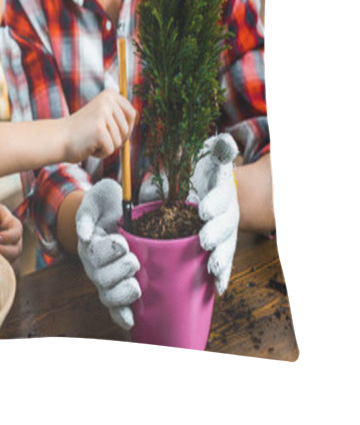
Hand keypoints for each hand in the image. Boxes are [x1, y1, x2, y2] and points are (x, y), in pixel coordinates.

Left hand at [0, 202, 22, 274]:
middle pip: (14, 250)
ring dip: (2, 263)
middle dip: (3, 251)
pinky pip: (9, 273)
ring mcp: (15, 257)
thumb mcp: (0, 214)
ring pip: (13, 263)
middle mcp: (17, 244)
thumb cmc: (0, 223)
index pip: (15, 233)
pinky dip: (1, 273)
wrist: (3, 237)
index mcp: (16, 230)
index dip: (7, 236)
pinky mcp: (10, 267)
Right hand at [66, 89, 134, 164]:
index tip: (110, 131)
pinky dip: (100, 153)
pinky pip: (110, 150)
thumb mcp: (102, 115)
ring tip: (90, 139)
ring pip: (119, 142)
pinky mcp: (99, 130)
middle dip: (115, 139)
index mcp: (110, 94)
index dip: (125, 128)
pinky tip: (87, 145)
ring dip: (106, 147)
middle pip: (127, 129)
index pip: (132, 114)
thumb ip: (118, 115)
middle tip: (96, 136)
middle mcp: (108, 100)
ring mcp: (103, 114)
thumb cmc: (81, 131)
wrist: (58, 138)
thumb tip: (136, 120)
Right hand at [76, 178, 140, 329]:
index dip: (109, 251)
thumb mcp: (98, 197)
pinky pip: (116, 309)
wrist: (120, 209)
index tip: (121, 241)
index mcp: (88, 245)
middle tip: (134, 259)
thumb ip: (87, 213)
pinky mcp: (120, 286)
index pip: (94, 255)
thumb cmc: (108, 202)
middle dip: (121, 270)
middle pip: (101, 279)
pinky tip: (131, 320)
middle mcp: (94, 265)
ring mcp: (106, 278)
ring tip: (136, 284)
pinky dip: (122, 316)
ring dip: (123, 292)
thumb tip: (83, 235)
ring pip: (108, 296)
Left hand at [189, 134, 239, 294]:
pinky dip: (222, 275)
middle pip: (225, 225)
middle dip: (216, 233)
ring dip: (221, 258)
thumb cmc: (205, 169)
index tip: (203, 210)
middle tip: (204, 240)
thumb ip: (217, 149)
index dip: (214, 203)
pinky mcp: (221, 245)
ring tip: (213, 267)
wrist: (214, 187)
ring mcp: (226, 231)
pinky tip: (218, 288)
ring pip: (227, 246)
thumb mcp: (208, 154)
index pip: (220, 196)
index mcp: (221, 189)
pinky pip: (224, 262)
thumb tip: (225, 142)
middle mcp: (227, 212)